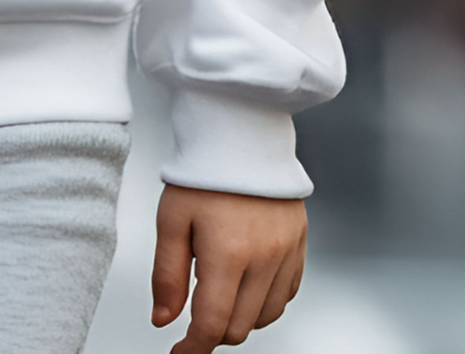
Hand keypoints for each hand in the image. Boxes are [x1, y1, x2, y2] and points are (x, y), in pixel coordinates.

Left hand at [151, 183, 304, 350]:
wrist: (241, 132)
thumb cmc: (204, 170)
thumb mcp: (171, 219)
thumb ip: (167, 274)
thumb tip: (164, 320)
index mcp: (229, 253)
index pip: (213, 324)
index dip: (193, 348)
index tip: (180, 353)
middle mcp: (265, 258)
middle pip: (240, 326)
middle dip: (214, 329)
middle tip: (195, 308)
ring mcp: (287, 253)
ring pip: (265, 316)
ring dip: (240, 316)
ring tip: (219, 287)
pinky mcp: (300, 244)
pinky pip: (287, 294)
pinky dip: (265, 300)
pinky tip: (246, 281)